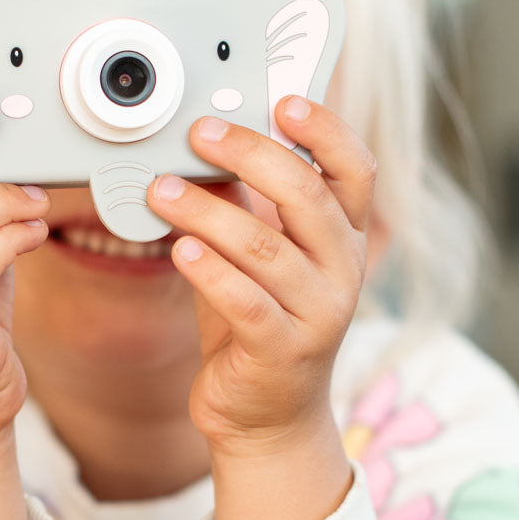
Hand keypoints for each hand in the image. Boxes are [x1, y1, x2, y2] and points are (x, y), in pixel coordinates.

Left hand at [147, 95, 376, 456]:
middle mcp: (343, 272)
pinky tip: (179, 248)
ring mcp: (319, 315)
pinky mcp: (281, 352)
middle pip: (308, 196)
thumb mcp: (259, 256)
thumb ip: (246, 205)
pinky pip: (245, 301)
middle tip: (198, 134)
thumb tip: (207, 141)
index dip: (325, 131)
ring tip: (162, 190)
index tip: (283, 101)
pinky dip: (209, 270)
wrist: (266, 418)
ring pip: (264, 247)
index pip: (356, 171)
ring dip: (207, 210)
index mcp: (345, 239)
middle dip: (249, 155)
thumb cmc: (257, 323)